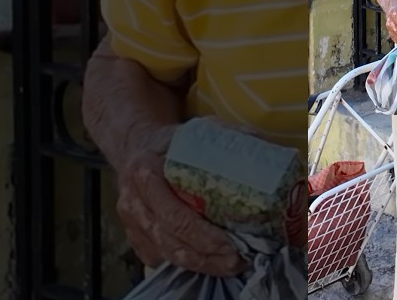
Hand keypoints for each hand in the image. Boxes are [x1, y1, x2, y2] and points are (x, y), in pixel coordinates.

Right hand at [115, 124, 247, 275]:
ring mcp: (131, 222)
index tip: (231, 244)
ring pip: (167, 254)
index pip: (175, 215)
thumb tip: (264, 148)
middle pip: (171, 241)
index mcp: (146, 173)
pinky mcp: (135, 237)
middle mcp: (134, 201)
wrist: (137, 146)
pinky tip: (211, 260)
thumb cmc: (172, 142)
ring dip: (201, 264)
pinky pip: (160, 257)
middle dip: (207, 256)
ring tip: (231, 264)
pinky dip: (187, 263)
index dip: (204, 235)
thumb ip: (229, 138)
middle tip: (238, 260)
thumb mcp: (198, 132)